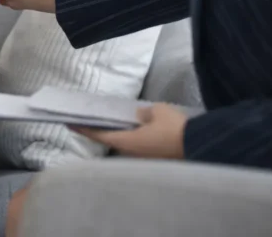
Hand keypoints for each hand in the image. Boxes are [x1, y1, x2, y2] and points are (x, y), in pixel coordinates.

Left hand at [70, 103, 187, 159]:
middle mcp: (133, 153)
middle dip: (102, 131)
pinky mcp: (158, 160)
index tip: (69, 123)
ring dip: (120, 135)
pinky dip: (134, 138)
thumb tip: (139, 116)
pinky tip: (138, 129)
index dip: (84, 129)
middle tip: (92, 120)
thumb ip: (144, 113)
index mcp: (128, 142)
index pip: (99, 135)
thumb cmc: (175, 129)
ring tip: (114, 122)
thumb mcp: (158, 112)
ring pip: (127, 144)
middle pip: (112, 141)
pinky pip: (140, 146)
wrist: (202, 146)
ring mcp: (145, 159)